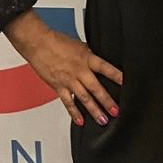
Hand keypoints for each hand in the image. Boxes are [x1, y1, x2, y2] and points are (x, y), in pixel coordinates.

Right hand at [4, 11, 122, 125]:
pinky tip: (80, 120)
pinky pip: (67, 102)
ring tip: (103, 120)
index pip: (105, 67)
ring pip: (84, 98)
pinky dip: (74, 113)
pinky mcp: (58, 86)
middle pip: (96, 88)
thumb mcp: (79, 46)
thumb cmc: (56, 42)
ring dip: (94, 110)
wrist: (37, 43)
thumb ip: (90, 57)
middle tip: (116, 111)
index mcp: (86, 59)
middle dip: (107, 101)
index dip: (115, 75)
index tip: (125, 83)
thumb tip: (99, 64)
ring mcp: (68, 80)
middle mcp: (79, 71)